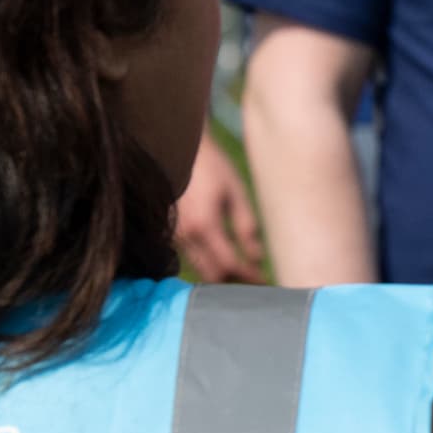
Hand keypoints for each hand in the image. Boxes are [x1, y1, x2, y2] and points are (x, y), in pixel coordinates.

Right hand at [174, 141, 266, 282]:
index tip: (263, 280)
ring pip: (199, 269)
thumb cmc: (213, 168)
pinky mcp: (169, 233)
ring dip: (220, 274)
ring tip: (241, 270)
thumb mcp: (235, 193)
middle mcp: (185, 235)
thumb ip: (246, 227)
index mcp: (205, 225)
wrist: (181, 150)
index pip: (228, 265)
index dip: (247, 276)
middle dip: (233, 281)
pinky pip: (189, 257)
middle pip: (210, 275)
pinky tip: (221, 257)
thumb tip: (256, 257)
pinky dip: (206, 263)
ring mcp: (173, 235)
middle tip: (253, 280)